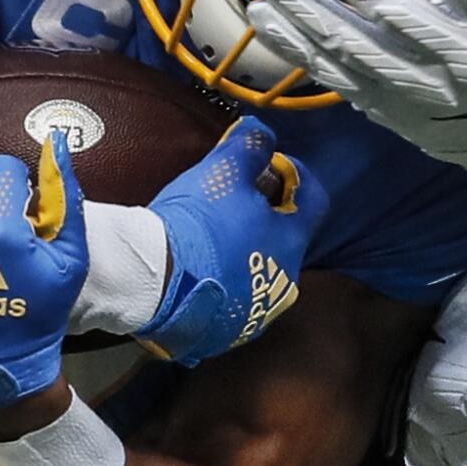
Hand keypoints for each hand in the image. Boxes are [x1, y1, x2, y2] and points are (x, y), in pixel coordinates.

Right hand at [137, 117, 325, 365]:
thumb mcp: (222, 171)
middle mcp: (285, 283)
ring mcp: (257, 313)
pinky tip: (197, 273)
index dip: (293, 177)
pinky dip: (222, 285)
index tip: (266, 167)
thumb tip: (262, 132)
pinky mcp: (227, 333)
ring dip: (244, 254)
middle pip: (284, 240)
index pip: (315, 201)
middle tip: (230, 202)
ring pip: (260, 273)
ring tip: (209, 240)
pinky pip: (234, 302)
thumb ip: (249, 146)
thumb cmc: (196, 224)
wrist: (151, 280)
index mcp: (291, 242)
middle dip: (264, 218)